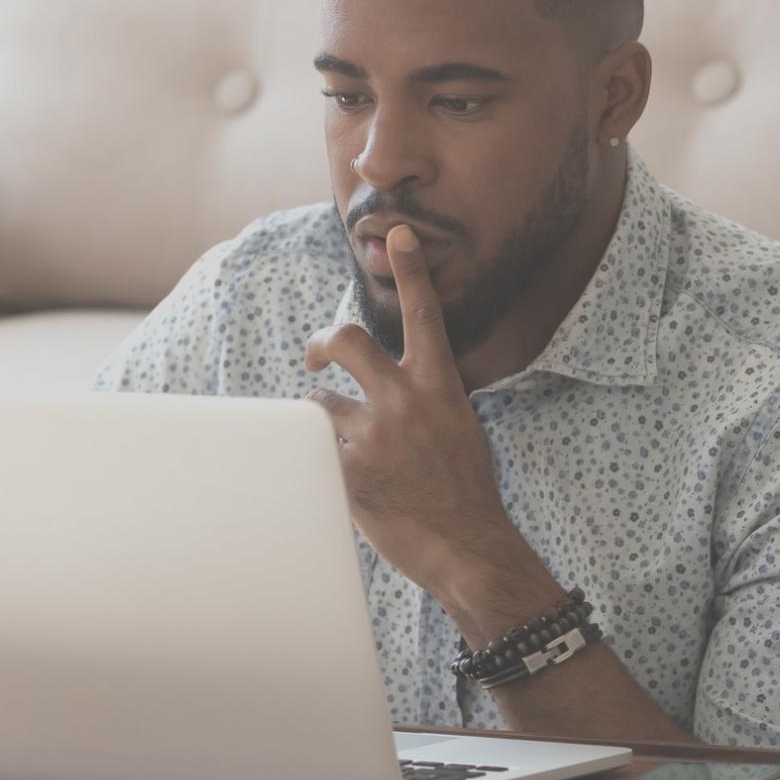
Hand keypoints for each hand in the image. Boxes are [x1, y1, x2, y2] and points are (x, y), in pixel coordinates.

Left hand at [303, 223, 519, 594]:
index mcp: (438, 387)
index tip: (397, 232)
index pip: (423, 314)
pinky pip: (312, 452)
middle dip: (321, 341)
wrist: (468, 547)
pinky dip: (317, 464)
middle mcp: (404, 401)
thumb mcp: (458, 430)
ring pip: (318, 406)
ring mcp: (374, 436)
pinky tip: (334, 483)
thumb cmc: (465, 493)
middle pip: (346, 339)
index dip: (410, 269)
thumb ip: (426, 400)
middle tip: (314, 357)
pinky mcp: (348, 472)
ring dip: (318, 422)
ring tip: (331, 447)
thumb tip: (394, 386)